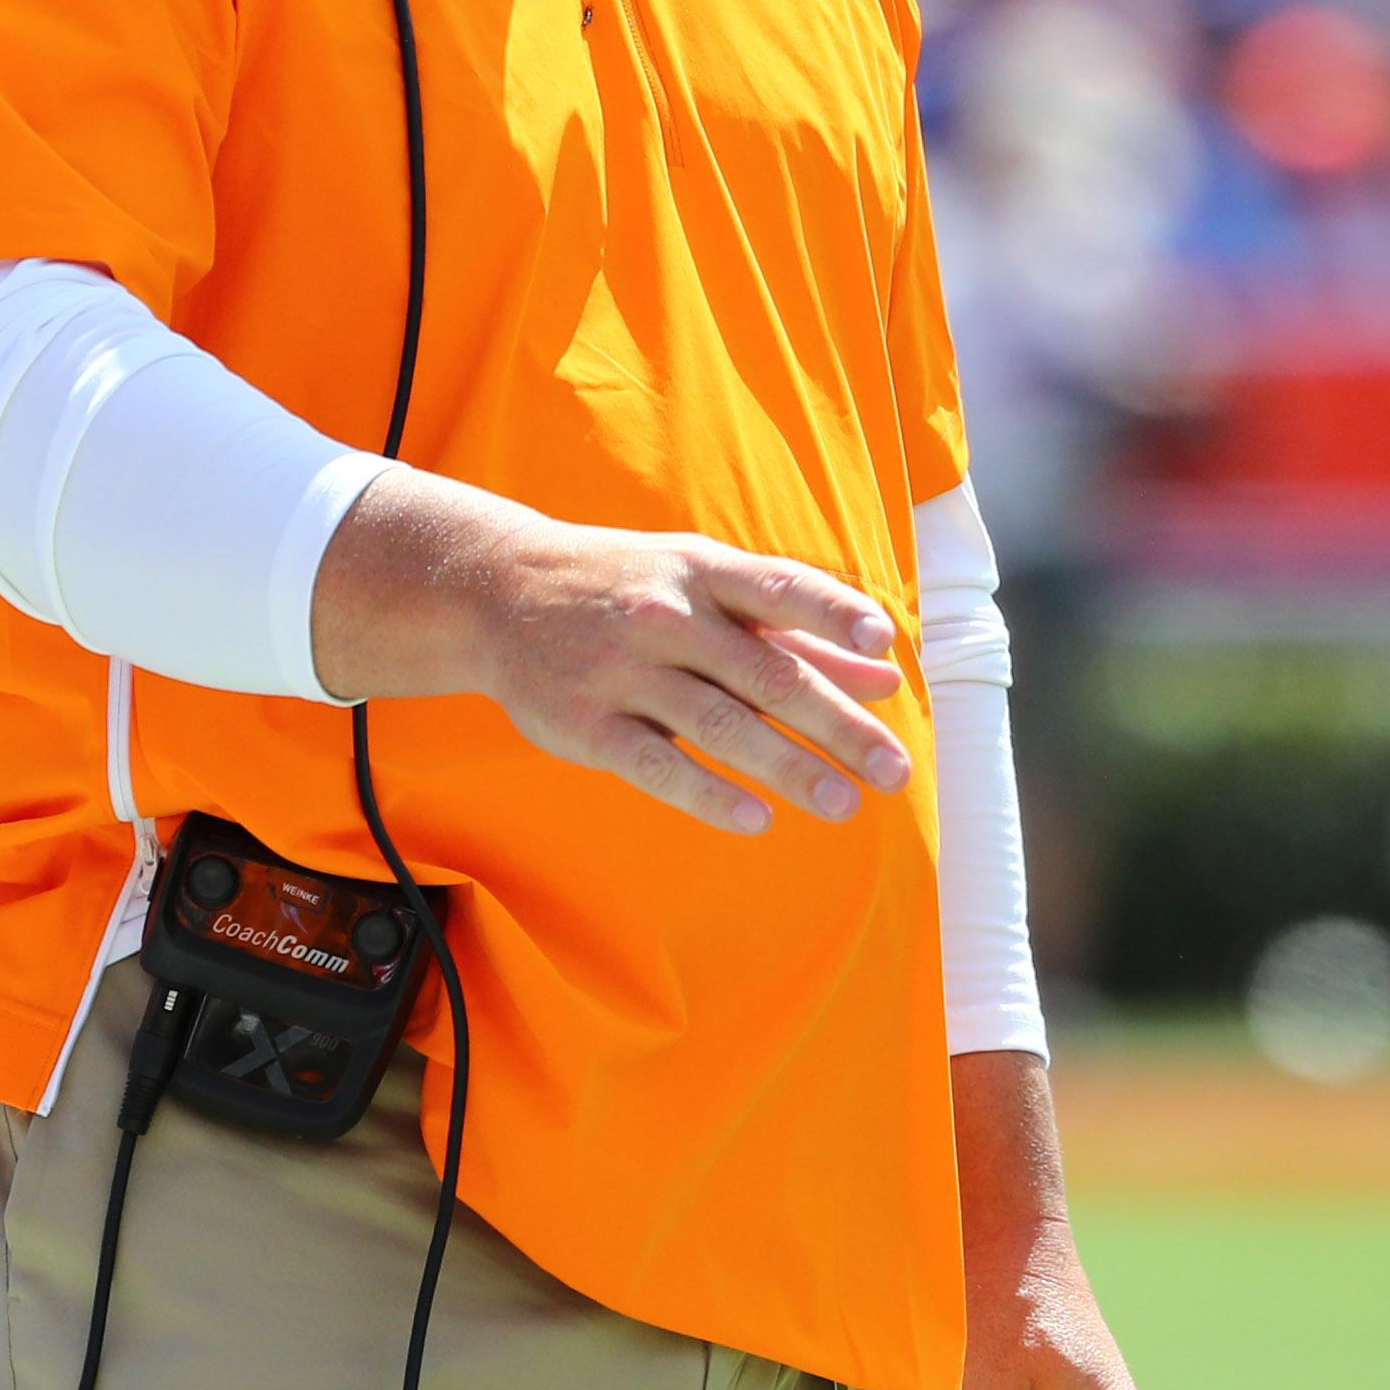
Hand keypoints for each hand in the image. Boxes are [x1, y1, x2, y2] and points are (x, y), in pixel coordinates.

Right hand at [309, 466, 908, 833]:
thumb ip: (791, 630)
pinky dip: (708, 793)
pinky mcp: (583, 723)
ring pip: (718, 724)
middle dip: (836, 723)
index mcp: (699, 571)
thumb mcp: (701, 584)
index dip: (834, 616)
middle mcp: (665, 615)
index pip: (780, 588)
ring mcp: (621, 670)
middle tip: (892, 769)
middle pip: (765, 674)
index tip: (884, 647)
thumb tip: (883, 674)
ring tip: (843, 803)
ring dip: (787, 767)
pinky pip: (655, 765)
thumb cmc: (626, 585)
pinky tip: (757, 818)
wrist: (497, 592)